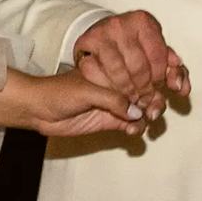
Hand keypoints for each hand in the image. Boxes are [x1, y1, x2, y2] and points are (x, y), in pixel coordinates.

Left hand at [0, 67, 147, 139]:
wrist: (38, 110)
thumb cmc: (58, 91)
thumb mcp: (87, 90)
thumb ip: (112, 100)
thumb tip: (137, 111)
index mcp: (113, 69)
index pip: (139, 71)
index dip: (153, 78)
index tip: (162, 87)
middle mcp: (117, 85)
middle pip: (146, 90)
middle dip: (155, 99)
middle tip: (154, 109)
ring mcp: (115, 104)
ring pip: (142, 109)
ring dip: (148, 114)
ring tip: (146, 119)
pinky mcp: (111, 121)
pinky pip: (132, 125)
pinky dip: (137, 128)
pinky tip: (133, 131)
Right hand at [73, 11, 190, 122]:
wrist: (95, 45)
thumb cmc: (128, 54)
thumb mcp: (154, 60)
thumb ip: (173, 72)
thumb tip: (181, 87)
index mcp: (144, 21)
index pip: (160, 56)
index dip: (162, 78)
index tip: (160, 87)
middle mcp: (123, 22)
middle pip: (140, 67)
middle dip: (146, 89)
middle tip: (145, 100)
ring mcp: (103, 31)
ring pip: (121, 72)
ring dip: (128, 92)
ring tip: (132, 100)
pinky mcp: (87, 42)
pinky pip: (100, 73)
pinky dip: (110, 88)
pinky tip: (115, 95)